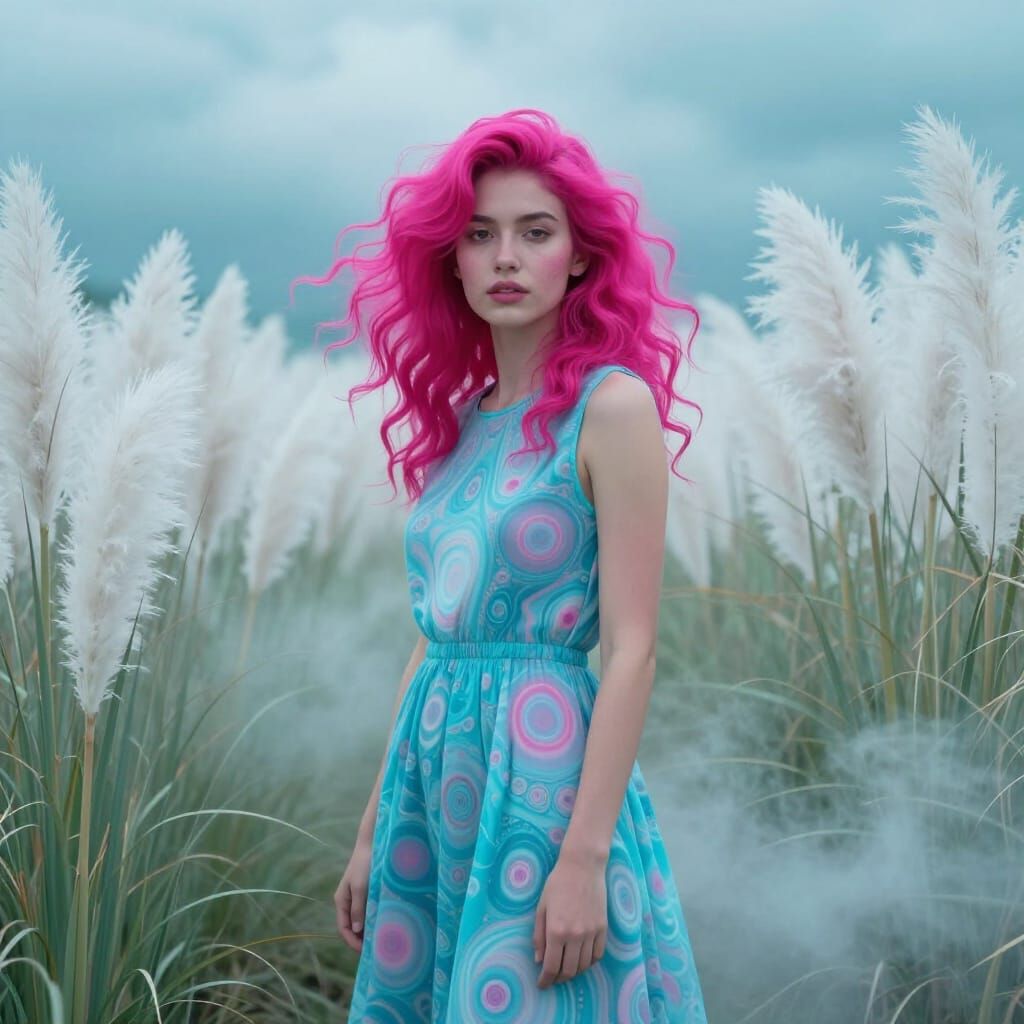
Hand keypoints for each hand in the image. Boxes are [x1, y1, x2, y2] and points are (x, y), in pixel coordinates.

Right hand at [335, 834, 373, 953]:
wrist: (374, 842)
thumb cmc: (365, 863)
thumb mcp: (360, 886)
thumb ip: (358, 907)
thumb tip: (357, 930)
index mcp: (341, 900)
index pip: (343, 928)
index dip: (352, 942)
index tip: (365, 951)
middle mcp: (348, 901)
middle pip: (352, 926)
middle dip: (361, 939)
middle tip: (376, 950)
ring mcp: (358, 896)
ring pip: (361, 919)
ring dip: (368, 930)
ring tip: (381, 940)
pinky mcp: (368, 892)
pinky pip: (369, 910)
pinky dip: (374, 919)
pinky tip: (385, 923)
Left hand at [533, 851, 607, 988]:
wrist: (583, 866)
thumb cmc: (558, 883)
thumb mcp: (542, 907)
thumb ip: (539, 935)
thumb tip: (539, 960)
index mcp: (556, 931)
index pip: (551, 966)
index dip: (546, 980)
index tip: (542, 985)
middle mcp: (575, 935)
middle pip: (569, 970)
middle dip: (559, 978)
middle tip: (553, 977)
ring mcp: (591, 933)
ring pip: (584, 965)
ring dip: (574, 971)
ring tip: (566, 968)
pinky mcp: (603, 928)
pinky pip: (598, 954)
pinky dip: (589, 962)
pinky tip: (582, 959)